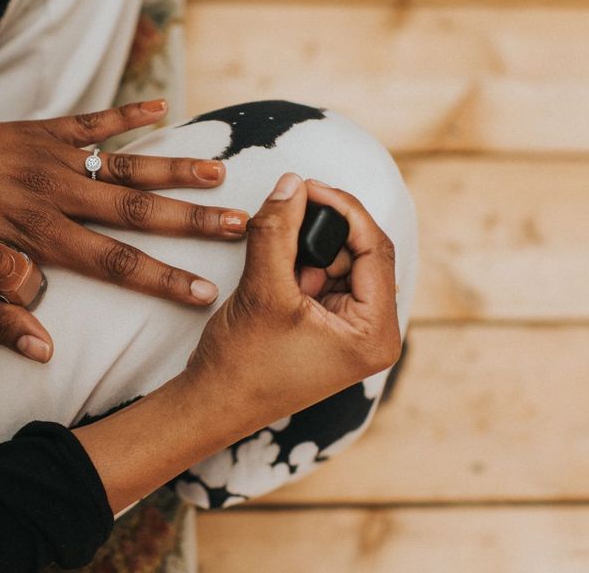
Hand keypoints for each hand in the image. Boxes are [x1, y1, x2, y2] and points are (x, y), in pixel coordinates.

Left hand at [0, 0, 247, 362]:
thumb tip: (44, 351)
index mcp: (31, 233)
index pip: (110, 262)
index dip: (160, 279)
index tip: (204, 295)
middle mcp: (49, 191)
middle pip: (133, 210)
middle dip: (190, 221)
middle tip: (242, 227)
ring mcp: (46, 155)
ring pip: (122, 164)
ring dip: (173, 170)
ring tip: (220, 173)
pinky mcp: (37, 130)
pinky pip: (90, 121)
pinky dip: (126, 115)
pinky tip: (162, 109)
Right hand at [183, 173, 400, 432]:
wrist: (212, 405)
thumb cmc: (242, 365)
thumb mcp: (263, 289)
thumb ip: (278, 231)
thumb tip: (291, 183)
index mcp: (376, 333)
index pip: (375, 249)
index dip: (343, 209)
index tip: (306, 185)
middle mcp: (374, 333)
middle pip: (361, 253)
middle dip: (321, 231)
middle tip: (284, 212)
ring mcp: (352, 332)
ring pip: (339, 262)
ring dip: (306, 249)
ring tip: (273, 260)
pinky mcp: (329, 329)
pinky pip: (323, 278)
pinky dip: (299, 265)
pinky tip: (274, 274)